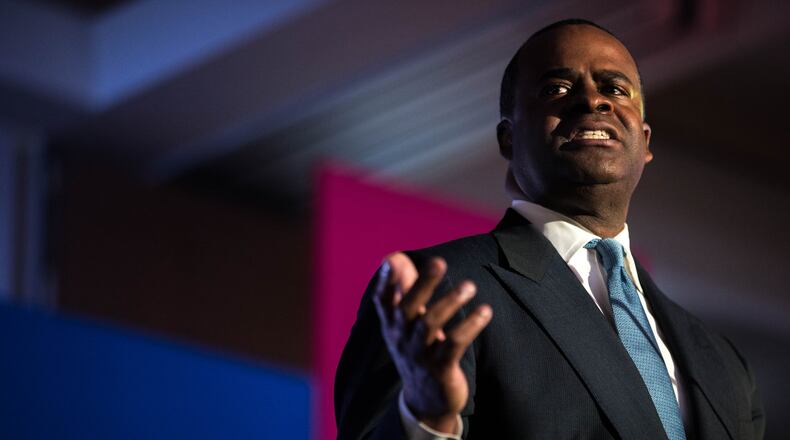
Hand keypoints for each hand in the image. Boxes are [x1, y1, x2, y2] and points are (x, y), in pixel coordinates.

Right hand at [372, 252, 491, 432]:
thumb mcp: (406, 322)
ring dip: (450, 302)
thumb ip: (403, 288)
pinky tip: (485, 312)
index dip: (386, 281)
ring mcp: (419, 355)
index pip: (383, 301)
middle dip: (423, 284)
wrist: (426, 401)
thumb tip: (394, 256)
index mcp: (392, 324)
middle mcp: (401, 338)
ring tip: (470, 286)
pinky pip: (453, 345)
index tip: (393, 260)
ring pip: (430, 325)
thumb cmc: (417, 349)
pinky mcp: (440, 370)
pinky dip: (469, 326)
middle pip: (408, 308)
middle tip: (440, 261)